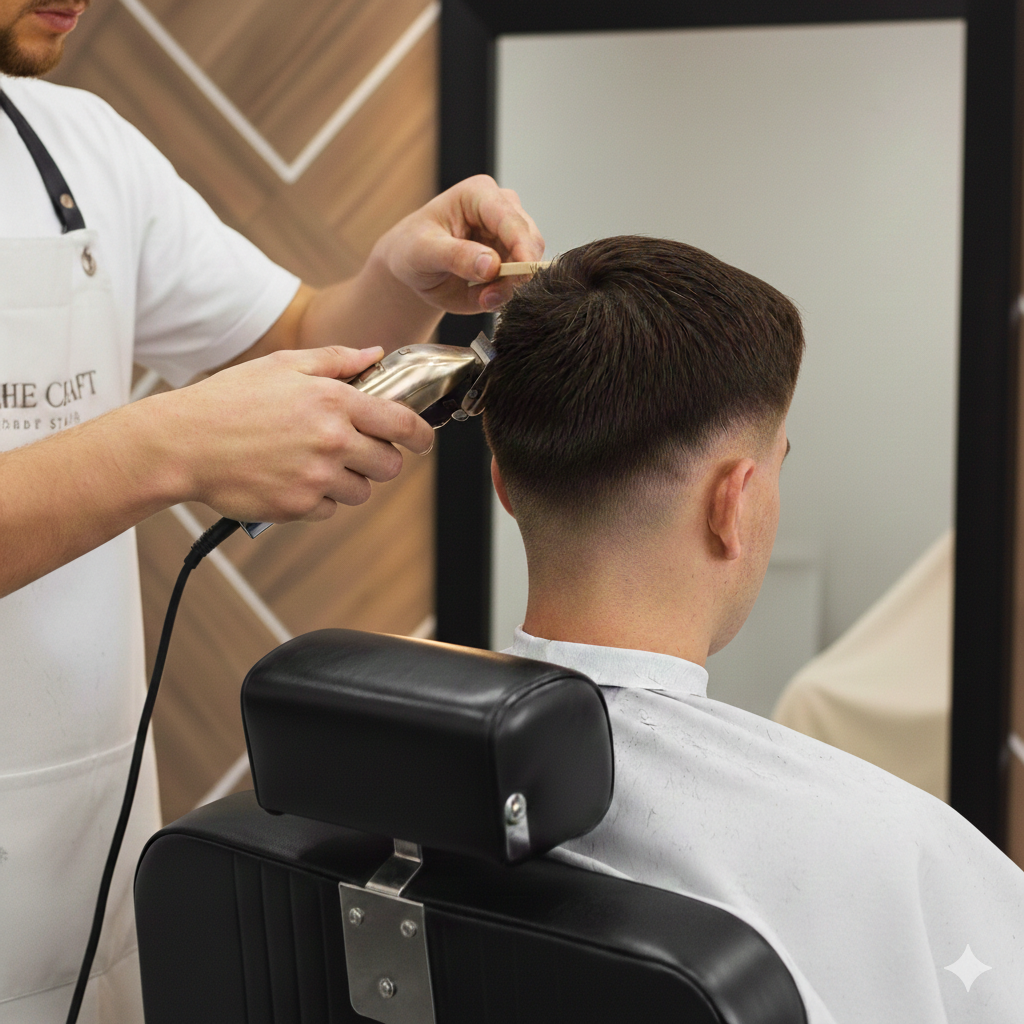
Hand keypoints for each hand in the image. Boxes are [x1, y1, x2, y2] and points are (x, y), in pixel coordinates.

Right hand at [159, 345, 433, 522]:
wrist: (182, 443)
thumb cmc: (229, 400)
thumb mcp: (283, 365)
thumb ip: (336, 360)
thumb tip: (375, 354)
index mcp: (335, 402)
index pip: (403, 425)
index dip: (422, 436)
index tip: (422, 441)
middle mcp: (332, 441)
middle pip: (389, 466)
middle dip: (380, 460)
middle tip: (356, 451)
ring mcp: (316, 477)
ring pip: (361, 491)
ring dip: (348, 481)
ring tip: (314, 463)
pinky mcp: (297, 506)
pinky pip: (328, 510)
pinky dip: (317, 499)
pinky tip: (291, 479)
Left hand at [373, 174, 545, 314]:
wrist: (413, 269)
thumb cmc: (413, 249)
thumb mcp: (424, 251)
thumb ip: (457, 256)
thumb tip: (492, 265)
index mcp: (480, 194)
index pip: (511, 219)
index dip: (522, 247)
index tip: (524, 274)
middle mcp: (502, 210)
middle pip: (530, 241)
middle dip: (516, 272)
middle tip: (489, 296)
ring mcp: (510, 236)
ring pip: (530, 264)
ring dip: (510, 287)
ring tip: (481, 297)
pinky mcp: (512, 260)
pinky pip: (520, 282)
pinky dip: (506, 294)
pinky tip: (483, 296)